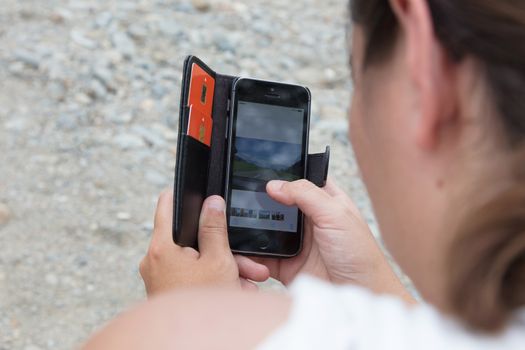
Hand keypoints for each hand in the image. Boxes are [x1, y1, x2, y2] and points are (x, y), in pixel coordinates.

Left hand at [139, 192, 269, 296]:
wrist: (196, 341)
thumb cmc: (202, 306)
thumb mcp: (218, 260)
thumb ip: (215, 228)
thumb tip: (212, 202)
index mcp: (162, 247)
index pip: (166, 205)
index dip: (181, 193)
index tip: (190, 187)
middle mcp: (155, 260)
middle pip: (191, 239)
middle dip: (222, 247)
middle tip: (245, 259)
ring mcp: (160, 276)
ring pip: (196, 259)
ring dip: (224, 266)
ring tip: (247, 280)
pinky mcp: (167, 288)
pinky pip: (193, 274)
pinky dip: (214, 278)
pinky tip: (235, 289)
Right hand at [243, 179, 412, 300]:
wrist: (359, 293)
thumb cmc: (359, 254)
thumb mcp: (336, 214)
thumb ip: (306, 194)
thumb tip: (275, 185)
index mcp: (324, 200)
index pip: (298, 180)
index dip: (280, 175)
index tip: (258, 172)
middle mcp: (307, 219)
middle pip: (276, 203)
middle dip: (259, 203)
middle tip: (239, 200)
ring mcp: (295, 241)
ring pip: (264, 229)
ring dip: (251, 230)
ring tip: (237, 226)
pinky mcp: (285, 263)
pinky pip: (260, 256)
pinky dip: (250, 256)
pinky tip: (245, 254)